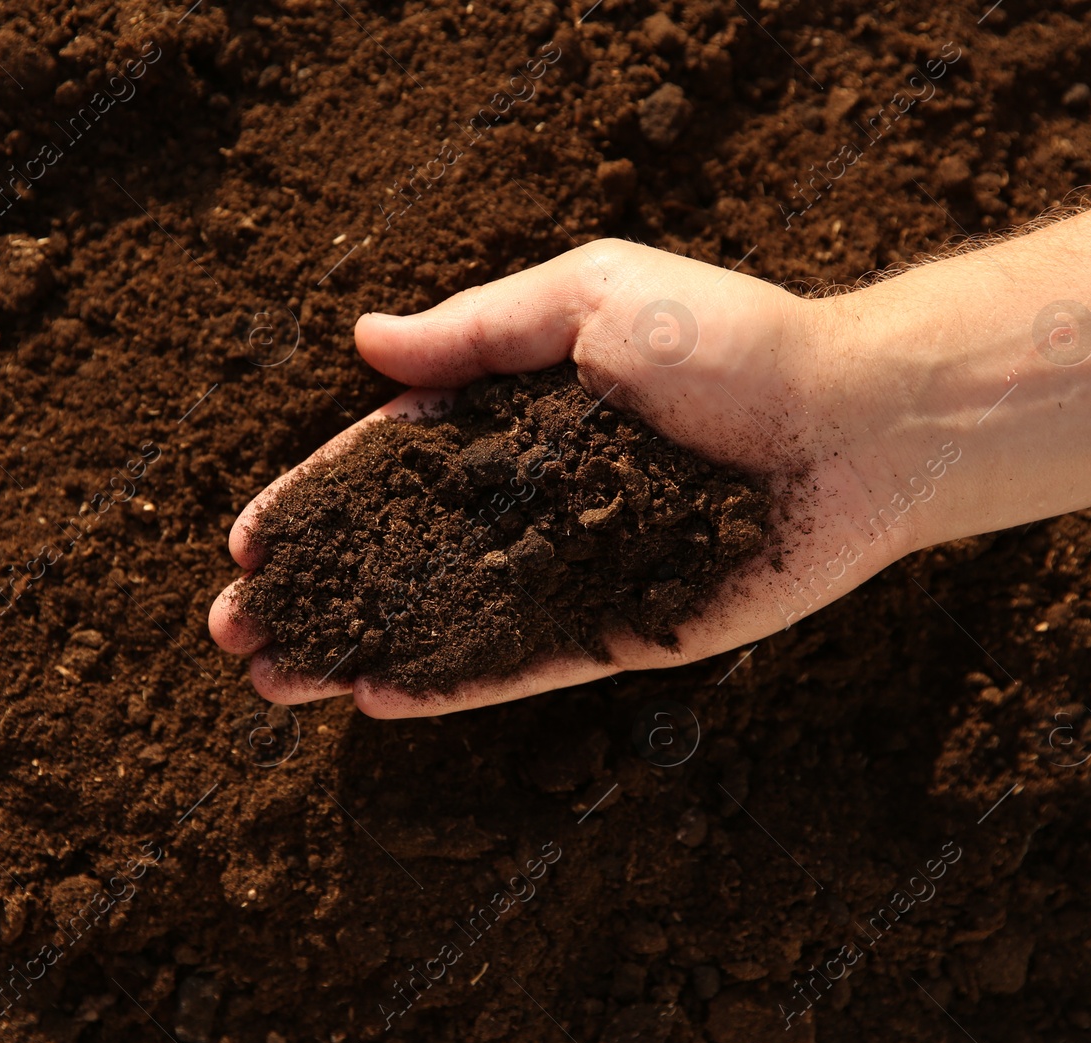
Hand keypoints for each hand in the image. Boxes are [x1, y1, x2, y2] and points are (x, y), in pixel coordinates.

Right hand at [209, 239, 924, 715]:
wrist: (855, 421)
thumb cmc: (729, 340)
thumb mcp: (588, 299)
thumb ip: (476, 333)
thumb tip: (365, 341)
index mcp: (513, 418)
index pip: (386, 468)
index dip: (314, 504)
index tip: (245, 543)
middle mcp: (527, 499)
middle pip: (395, 554)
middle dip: (314, 592)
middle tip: (235, 634)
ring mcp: (568, 570)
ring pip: (439, 620)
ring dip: (355, 650)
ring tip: (273, 685)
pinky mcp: (618, 629)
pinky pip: (519, 666)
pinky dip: (447, 684)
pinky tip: (376, 697)